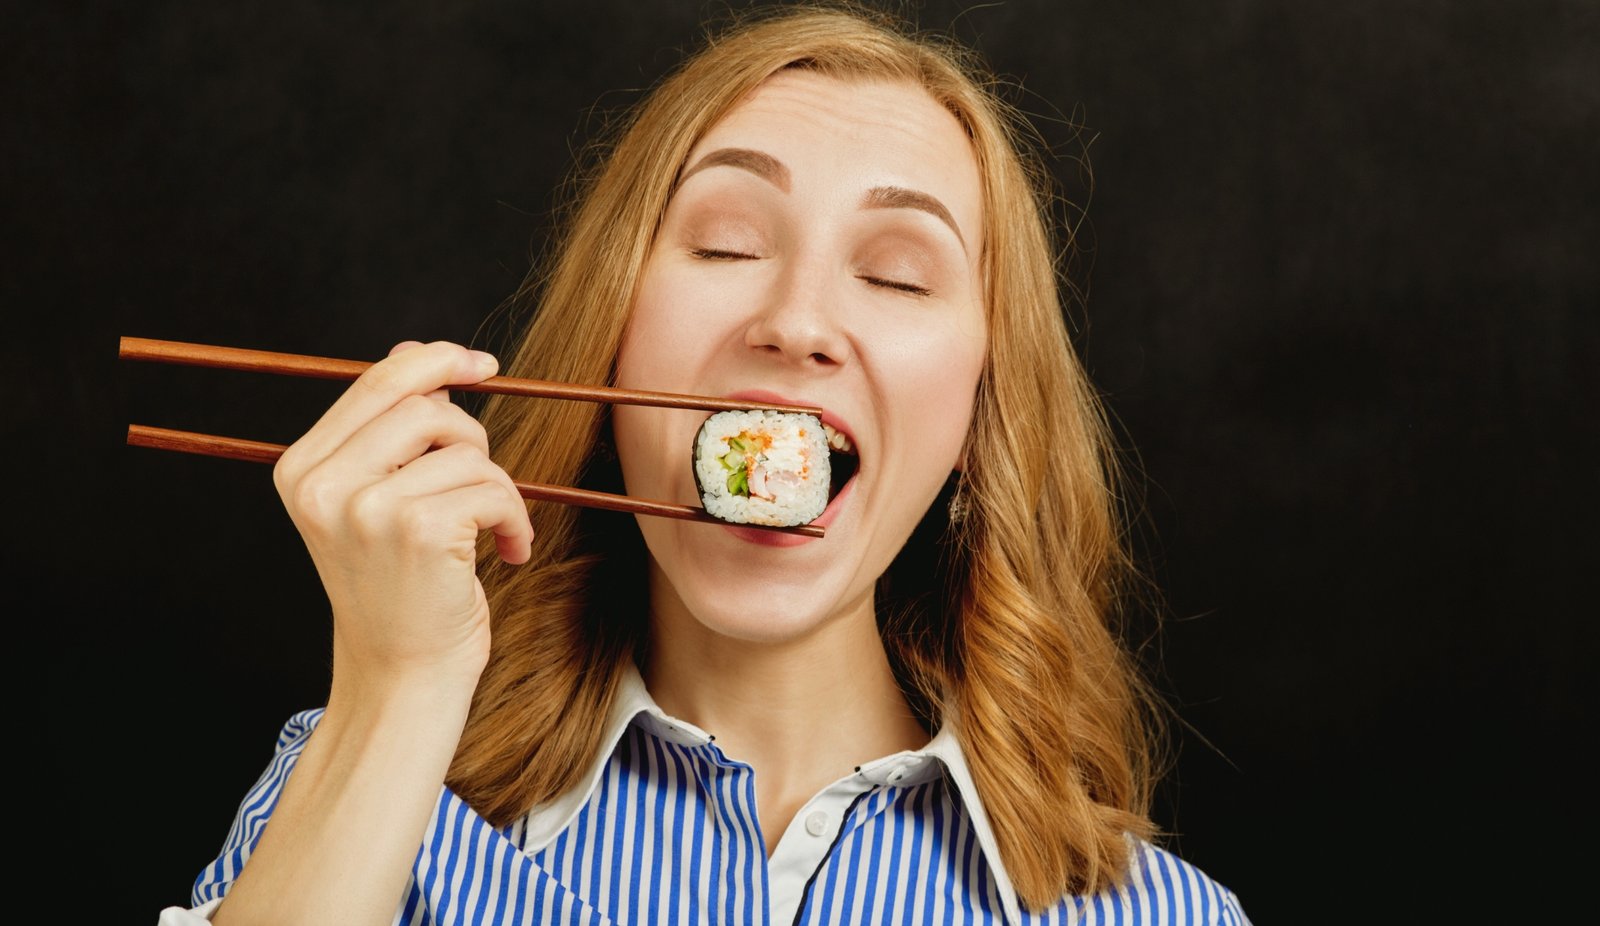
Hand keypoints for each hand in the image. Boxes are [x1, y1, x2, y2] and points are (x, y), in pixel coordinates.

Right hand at [272, 340, 532, 693]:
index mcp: (302, 470)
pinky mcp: (418, 532)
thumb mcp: (374, 505)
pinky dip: (517, 518)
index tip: (483, 366)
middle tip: (483, 482)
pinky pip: (494, 487)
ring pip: (466, 449)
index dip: (437, 361)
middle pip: (425, 405)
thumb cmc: (399, 590)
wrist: (400, 676)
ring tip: (494, 528)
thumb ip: (388, 433)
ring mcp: (367, 508)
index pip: (377, 382)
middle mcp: (323, 485)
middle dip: (472, 435)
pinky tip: (509, 551)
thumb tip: (421, 354)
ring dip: (497, 487)